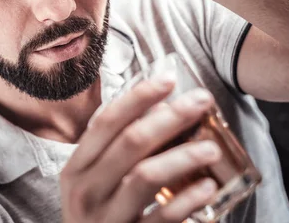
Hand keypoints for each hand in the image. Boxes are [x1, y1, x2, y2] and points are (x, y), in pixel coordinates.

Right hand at [60, 78, 220, 222]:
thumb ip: (117, 149)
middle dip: (170, 117)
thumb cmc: (97, 214)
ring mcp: (105, 217)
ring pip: (144, 176)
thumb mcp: (94, 181)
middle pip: (129, 142)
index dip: (138, 97)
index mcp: (77, 167)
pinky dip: (187, 201)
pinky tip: (207, 188)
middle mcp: (85, 189)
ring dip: (182, 156)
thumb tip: (161, 109)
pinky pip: (161, 218)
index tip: (168, 79)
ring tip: (211, 148)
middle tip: (201, 101)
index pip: (106, 122)